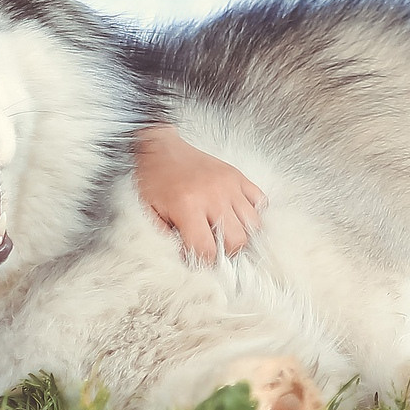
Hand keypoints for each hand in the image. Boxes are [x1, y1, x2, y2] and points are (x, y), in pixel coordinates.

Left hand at [134, 123, 266, 262]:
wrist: (161, 147)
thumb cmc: (154, 179)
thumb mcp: (148, 212)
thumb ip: (165, 237)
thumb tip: (185, 257)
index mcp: (187, 205)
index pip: (207, 250)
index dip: (203, 262)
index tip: (198, 260)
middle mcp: (213, 195)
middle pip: (237, 241)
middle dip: (227, 252)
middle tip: (215, 248)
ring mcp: (229, 184)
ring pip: (253, 223)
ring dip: (242, 234)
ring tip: (226, 233)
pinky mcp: (237, 176)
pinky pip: (260, 200)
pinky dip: (254, 213)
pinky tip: (238, 216)